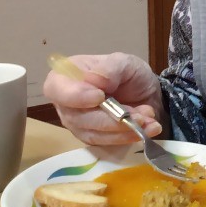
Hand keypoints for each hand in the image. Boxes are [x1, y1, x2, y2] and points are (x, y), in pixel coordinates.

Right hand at [43, 52, 166, 144]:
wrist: (145, 93)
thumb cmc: (127, 74)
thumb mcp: (124, 62)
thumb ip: (110, 68)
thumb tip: (93, 80)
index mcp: (65, 77)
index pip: (56, 89)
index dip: (74, 96)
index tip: (99, 97)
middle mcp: (66, 103)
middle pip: (78, 117)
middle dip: (111, 118)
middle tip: (140, 113)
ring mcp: (77, 123)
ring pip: (94, 134)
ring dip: (125, 129)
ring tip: (148, 118)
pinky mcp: (93, 138)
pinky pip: (107, 143)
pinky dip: (130, 136)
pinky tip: (149, 128)